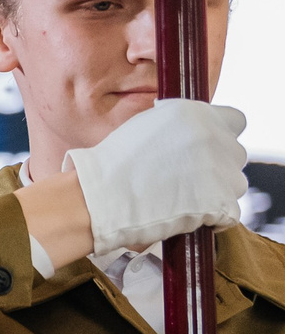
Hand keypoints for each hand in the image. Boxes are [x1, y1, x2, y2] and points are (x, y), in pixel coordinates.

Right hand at [68, 100, 247, 255]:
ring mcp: (219, 170)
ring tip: (184, 200)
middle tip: (186, 179)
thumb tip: (191, 136)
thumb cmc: (110, 167)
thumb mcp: (143, 127)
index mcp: (195, 114)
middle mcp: (213, 137)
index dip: (219, 136)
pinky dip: (213, 219)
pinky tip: (189, 217)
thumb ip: (176, 127)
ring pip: (234, 184)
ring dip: (216, 192)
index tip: (204, 150)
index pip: (235, 121)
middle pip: (235, 154)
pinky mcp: (218, 202)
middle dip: (216, 166)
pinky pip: (230, 213)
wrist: (98, 199)